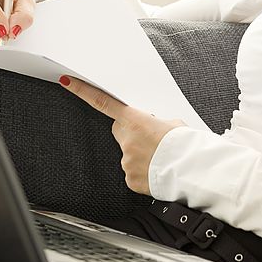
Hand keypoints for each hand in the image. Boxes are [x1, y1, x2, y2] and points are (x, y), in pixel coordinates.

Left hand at [59, 75, 185, 194]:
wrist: (193, 170)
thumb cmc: (187, 146)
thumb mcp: (173, 125)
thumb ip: (157, 124)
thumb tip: (155, 130)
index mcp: (136, 121)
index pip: (103, 102)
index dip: (83, 91)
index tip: (68, 82)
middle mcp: (127, 140)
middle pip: (120, 132)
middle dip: (131, 134)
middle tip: (151, 140)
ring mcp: (127, 161)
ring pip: (130, 156)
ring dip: (142, 156)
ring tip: (162, 159)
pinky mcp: (130, 180)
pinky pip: (134, 174)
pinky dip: (145, 173)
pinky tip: (158, 172)